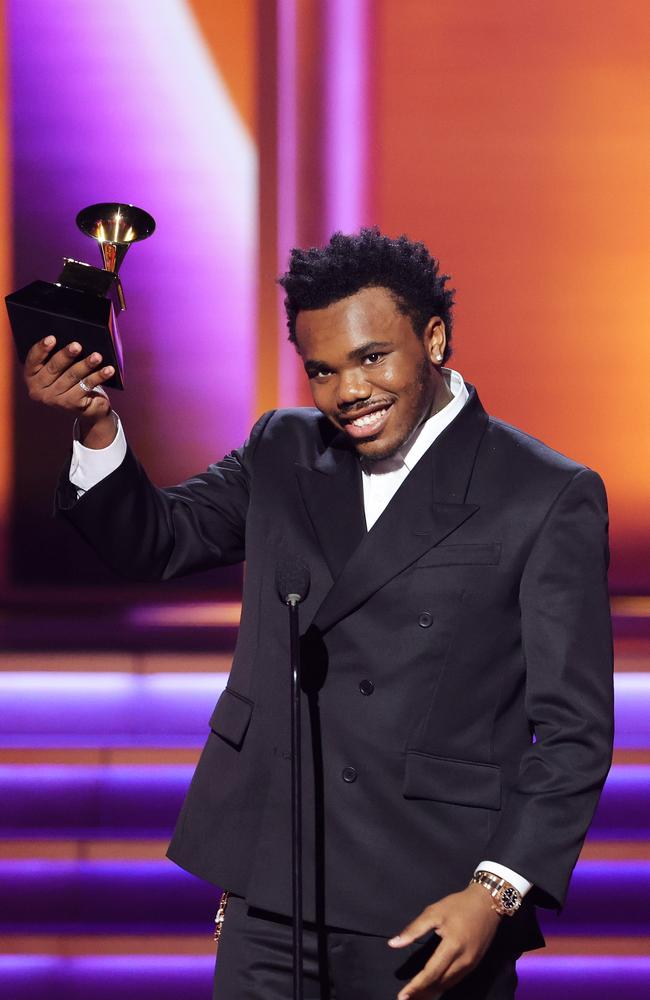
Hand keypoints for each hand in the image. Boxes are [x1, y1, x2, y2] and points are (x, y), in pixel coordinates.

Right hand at [24, 336, 116, 447]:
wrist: (87, 407)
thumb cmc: (70, 380)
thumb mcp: (60, 369)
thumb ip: (59, 357)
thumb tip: (72, 340)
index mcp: (31, 376)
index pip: (33, 360)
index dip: (42, 348)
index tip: (52, 338)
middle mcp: (38, 391)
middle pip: (54, 368)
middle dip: (66, 355)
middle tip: (77, 345)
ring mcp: (55, 400)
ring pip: (72, 376)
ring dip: (86, 365)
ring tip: (97, 356)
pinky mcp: (72, 405)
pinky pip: (86, 386)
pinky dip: (99, 376)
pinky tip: (108, 370)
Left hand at [388, 884, 501, 998]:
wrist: (487, 903)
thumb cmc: (458, 905)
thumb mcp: (433, 912)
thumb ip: (413, 929)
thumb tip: (393, 944)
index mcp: (452, 946)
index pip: (431, 973)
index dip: (416, 986)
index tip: (402, 996)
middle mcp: (464, 960)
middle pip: (440, 983)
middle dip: (422, 993)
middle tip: (405, 999)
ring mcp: (471, 964)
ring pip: (448, 984)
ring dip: (432, 992)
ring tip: (416, 997)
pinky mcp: (474, 964)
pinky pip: (456, 980)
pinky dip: (442, 986)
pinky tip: (433, 988)